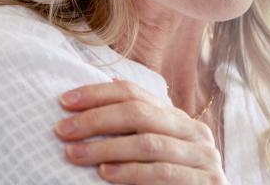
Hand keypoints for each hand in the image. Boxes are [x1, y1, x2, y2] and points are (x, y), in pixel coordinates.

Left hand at [54, 79, 227, 183]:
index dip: (97, 94)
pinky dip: (132, 173)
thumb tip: (98, 93)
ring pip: (148, 143)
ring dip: (106, 148)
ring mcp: (203, 157)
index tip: (64, 102)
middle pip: (138, 114)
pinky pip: (163, 173)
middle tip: (63, 131)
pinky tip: (106, 175)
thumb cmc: (171, 181)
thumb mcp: (154, 149)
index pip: (134, 93)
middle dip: (95, 120)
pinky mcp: (207, 183)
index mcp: (177, 118)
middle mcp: (193, 131)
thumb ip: (135, 127)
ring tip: (75, 154)